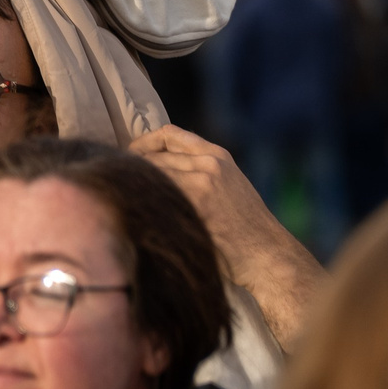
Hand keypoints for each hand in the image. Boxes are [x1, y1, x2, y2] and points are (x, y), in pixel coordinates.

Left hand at [129, 125, 324, 350]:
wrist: (268, 254)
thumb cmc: (245, 227)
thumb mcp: (228, 185)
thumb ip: (199, 171)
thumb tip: (157, 168)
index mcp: (216, 155)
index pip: (169, 134)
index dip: (143, 142)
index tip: (129, 154)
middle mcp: (208, 163)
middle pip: (154, 156)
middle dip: (134, 170)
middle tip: (120, 184)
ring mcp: (201, 183)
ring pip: (152, 176)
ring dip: (136, 188)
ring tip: (125, 200)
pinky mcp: (195, 205)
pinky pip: (157, 196)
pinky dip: (143, 203)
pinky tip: (137, 214)